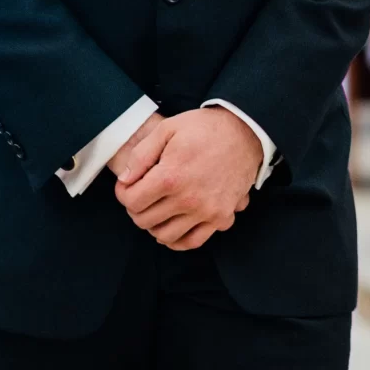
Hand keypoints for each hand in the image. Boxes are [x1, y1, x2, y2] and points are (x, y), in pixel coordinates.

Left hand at [114, 106, 260, 249]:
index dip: (123, 193)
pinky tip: (175, 224)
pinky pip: (192, 241)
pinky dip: (178, 239)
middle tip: (142, 195)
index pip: (131, 202)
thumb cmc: (205, 128)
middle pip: (144, 221)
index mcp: (171, 177)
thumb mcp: (167, 129)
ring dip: (155, 225)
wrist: (246, 132)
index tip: (128, 185)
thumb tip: (124, 180)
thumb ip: (141, 155)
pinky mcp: (221, 217)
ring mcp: (206, 211)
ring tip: (158, 209)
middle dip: (136, 209)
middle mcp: (188, 199)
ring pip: (164, 236)